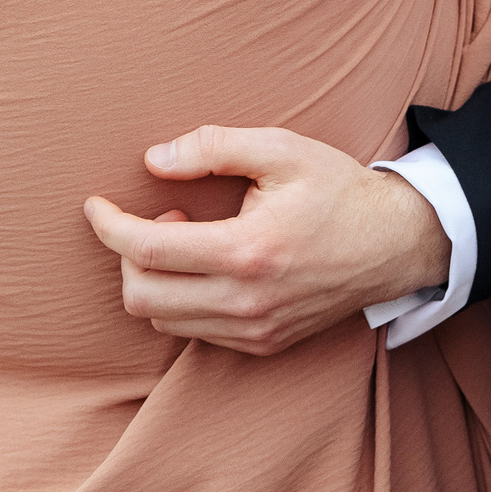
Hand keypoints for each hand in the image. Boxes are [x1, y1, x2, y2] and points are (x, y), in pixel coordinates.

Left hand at [82, 126, 449, 356]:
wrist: (396, 242)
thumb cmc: (338, 189)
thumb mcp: (282, 149)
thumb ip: (214, 146)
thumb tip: (154, 160)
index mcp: (246, 251)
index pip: (145, 249)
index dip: (107, 226)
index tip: (95, 204)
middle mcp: (245, 302)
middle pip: (140, 295)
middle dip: (125, 255)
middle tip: (158, 218)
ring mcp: (254, 330)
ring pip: (162, 318)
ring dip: (153, 278)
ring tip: (188, 239)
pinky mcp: (263, 344)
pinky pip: (194, 331)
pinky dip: (182, 299)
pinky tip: (209, 266)